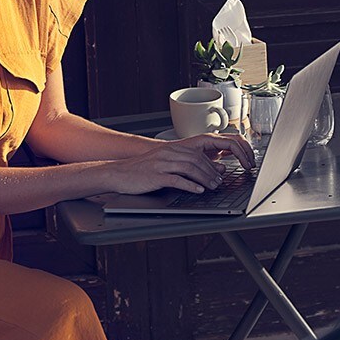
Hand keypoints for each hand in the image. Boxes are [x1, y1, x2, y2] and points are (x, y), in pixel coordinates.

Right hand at [105, 132, 254, 195]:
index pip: (198, 154)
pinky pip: (176, 179)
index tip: (221, 173)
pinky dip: (189, 185)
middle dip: (211, 172)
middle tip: (219, 182)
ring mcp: (161, 164)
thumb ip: (184, 166)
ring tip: (212, 186)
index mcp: (172, 149)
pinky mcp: (155, 176)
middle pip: (197, 160)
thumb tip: (206, 171)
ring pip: (189, 168)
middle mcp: (168, 153)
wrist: (118, 173)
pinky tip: (198, 190)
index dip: (212, 163)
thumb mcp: (164, 165)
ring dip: (204, 178)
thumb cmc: (141, 171)